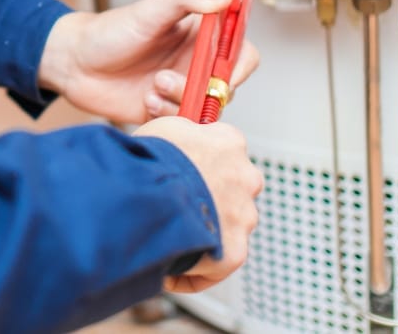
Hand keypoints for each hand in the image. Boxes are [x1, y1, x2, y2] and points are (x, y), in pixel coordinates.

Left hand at [37, 0, 258, 124]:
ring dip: (180, 101)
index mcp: (199, 35)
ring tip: (152, 87)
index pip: (241, 52)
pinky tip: (145, 101)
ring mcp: (181, 88)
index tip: (220, 72)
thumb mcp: (149, 10)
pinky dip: (167, 115)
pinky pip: (183, 124)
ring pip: (205, 108)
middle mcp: (194, 63)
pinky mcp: (166, 111)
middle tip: (167, 79)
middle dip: (203, 89)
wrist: (73, 63)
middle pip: (226, 86)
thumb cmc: (109, 31)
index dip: (238, 65)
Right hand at [132, 115, 262, 291]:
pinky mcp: (235, 252)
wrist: (151, 193)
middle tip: (177, 203)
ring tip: (170, 235)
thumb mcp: (166, 127)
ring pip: (228, 225)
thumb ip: (184, 132)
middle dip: (210, 196)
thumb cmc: (153, 158)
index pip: (225, 149)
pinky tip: (170, 270)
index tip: (186, 168)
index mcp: (229, 142)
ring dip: (205, 230)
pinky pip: (217, 264)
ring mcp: (243, 216)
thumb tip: (183, 136)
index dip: (202, 160)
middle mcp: (246, 177)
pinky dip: (196, 269)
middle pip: (232, 188)